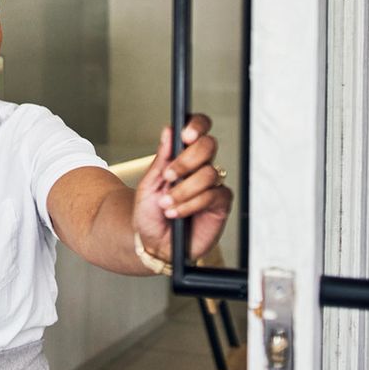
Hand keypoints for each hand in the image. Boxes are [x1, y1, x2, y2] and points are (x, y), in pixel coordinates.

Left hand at [132, 114, 233, 264]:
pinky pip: (213, 196)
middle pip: (209, 146)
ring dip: (184, 189)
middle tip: (170, 175)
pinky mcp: (220, 205)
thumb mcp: (148, 185)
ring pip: (209, 173)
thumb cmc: (150, 214)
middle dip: (187, 159)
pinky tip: (177, 212)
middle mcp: (199, 168)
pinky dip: (191, 204)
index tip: (185, 135)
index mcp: (182, 157)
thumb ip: (161, 159)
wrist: (152, 243)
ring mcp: (212, 186)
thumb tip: (169, 131)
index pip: (197, 131)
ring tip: (167, 203)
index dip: (196, 126)